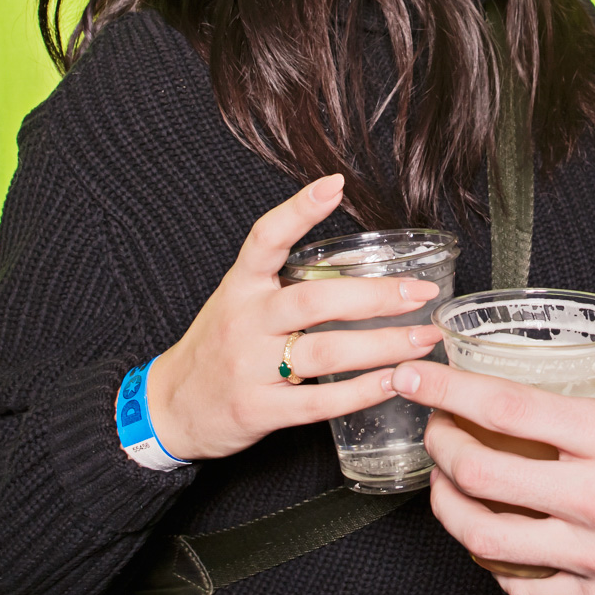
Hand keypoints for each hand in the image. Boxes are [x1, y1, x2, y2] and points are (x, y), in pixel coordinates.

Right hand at [144, 176, 442, 460]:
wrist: (171, 407)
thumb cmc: (219, 347)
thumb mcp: (239, 302)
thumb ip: (285, 283)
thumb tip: (359, 266)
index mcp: (241, 286)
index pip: (265, 238)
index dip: (298, 210)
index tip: (335, 184)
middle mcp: (244, 321)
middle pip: (315, 301)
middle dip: (375, 296)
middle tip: (420, 291)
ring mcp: (249, 367)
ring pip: (326, 351)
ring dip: (383, 345)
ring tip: (423, 338)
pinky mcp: (258, 410)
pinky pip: (318, 401)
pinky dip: (362, 392)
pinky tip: (394, 381)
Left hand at [391, 360, 594, 594]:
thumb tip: (573, 382)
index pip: (507, 408)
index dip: (448, 390)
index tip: (417, 376)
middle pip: (480, 472)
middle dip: (438, 445)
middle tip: (433, 428)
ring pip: (486, 538)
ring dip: (450, 507)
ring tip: (446, 485)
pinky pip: (524, 588)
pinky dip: (494, 563)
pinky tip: (492, 539)